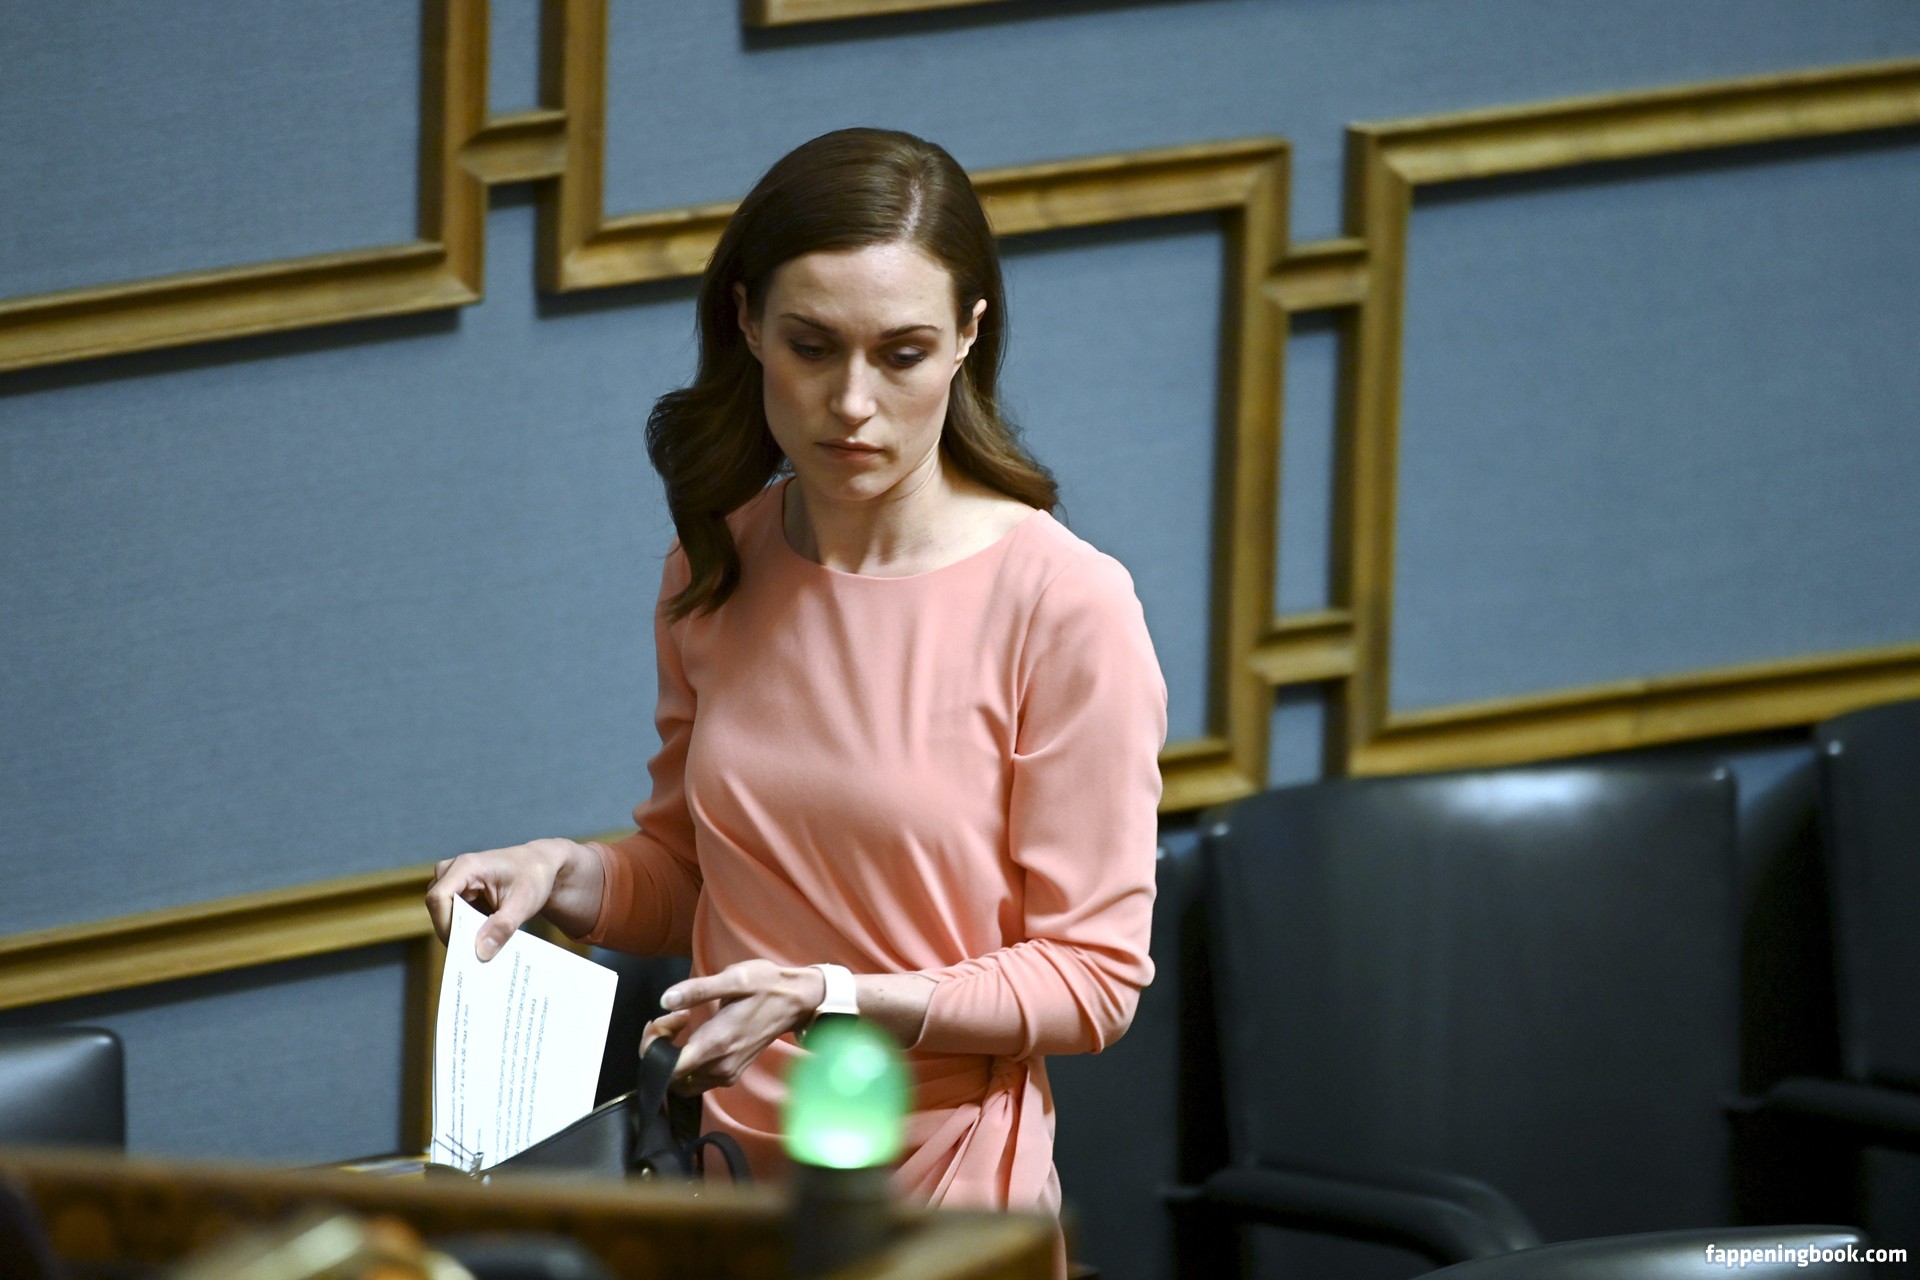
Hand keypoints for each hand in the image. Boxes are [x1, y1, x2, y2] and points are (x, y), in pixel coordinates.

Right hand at [424, 837, 604, 960]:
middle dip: (455, 932)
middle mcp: (453, 870)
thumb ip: (502, 927)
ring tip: (486, 944)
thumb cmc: (533, 877)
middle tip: (477, 954)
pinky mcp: (456, 891)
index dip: (445, 925)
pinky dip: (467, 927)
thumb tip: (481, 952)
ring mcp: (452, 880)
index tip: (464, 947)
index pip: (439, 898)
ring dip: (462, 930)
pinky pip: (451, 915)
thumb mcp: (523, 903)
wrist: (539, 865)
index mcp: (466, 866)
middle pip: (439, 908)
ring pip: (444, 914)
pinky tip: (486, 936)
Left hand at [652, 960, 826, 1092]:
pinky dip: (686, 1061)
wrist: (796, 1001)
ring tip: (680, 1022)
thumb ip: (698, 989)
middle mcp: (720, 1066)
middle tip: (671, 1016)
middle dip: (660, 1047)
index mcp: (717, 1044)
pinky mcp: (731, 1074)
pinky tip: (693, 1034)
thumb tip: (665, 1000)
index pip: (669, 1068)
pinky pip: (696, 1079)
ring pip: (681, 1080)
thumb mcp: (734, 978)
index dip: (654, 1047)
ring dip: (672, 1056)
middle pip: (671, 1075)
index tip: (662, 1020)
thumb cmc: (767, 986)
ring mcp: (726, 1073)